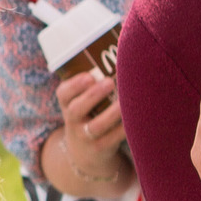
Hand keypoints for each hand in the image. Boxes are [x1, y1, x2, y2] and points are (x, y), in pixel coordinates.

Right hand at [42, 70, 129, 195]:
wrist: (85, 154)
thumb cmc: (90, 115)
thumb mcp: (81, 101)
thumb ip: (94, 81)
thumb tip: (122, 47)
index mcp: (67, 104)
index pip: (63, 94)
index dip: (74, 85)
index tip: (89, 76)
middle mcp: (73, 121)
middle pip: (76, 109)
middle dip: (92, 95)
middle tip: (109, 82)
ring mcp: (86, 137)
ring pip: (95, 127)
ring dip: (111, 114)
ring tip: (124, 102)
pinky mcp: (101, 149)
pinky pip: (113, 139)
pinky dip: (125, 129)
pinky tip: (137, 118)